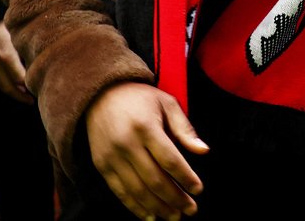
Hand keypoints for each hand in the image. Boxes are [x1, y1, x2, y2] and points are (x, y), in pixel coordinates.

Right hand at [0, 21, 32, 103]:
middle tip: (29, 101)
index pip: (20, 79)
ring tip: (19, 95)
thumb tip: (32, 64)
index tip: (36, 90)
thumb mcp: (15, 35)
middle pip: (7, 87)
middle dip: (19, 96)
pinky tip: (4, 85)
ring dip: (8, 91)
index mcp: (6, 56)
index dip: (28, 87)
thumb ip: (22, 50)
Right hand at [86, 82, 209, 220]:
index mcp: (146, 127)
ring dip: (157, 207)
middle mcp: (127, 144)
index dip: (185, 177)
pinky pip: (119, 192)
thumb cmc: (140, 98)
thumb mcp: (166, 103)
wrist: (101, 95)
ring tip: (174, 217)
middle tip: (190, 210)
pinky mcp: (102, 165)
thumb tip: (203, 150)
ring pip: (137, 190)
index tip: (198, 190)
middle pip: (154, 179)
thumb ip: (185, 128)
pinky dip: (135, 206)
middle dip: (175, 198)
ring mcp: (112, 157)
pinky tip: (149, 216)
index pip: (169, 160)